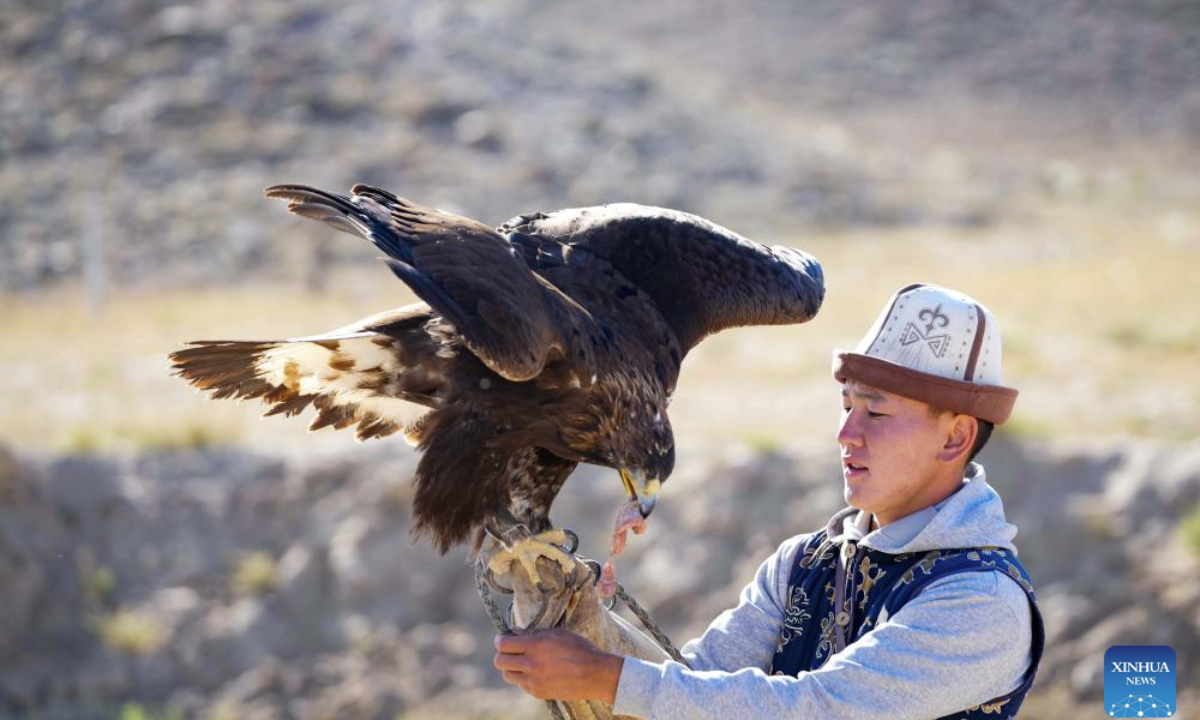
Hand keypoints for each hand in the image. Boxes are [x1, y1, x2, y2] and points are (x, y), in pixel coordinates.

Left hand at [493, 628, 624, 702]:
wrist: (595, 674)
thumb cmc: (579, 648)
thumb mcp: (558, 633)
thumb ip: (534, 632)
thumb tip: (514, 631)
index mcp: (535, 646)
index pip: (503, 644)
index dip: (500, 640)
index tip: (502, 638)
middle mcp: (531, 664)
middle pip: (499, 661)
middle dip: (502, 654)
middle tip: (510, 651)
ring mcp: (534, 681)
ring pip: (507, 675)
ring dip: (511, 668)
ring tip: (522, 662)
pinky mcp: (538, 693)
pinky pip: (521, 685)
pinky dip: (524, 679)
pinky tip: (536, 672)